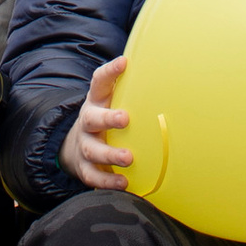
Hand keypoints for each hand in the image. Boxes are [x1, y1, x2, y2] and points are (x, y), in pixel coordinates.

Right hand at [60, 54, 132, 188]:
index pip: (99, 82)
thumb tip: (168, 73)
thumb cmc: (106, 119)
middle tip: (125, 119)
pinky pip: (93, 176)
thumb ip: (133, 90)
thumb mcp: (112, 101)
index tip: (124, 62)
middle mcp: (88, 122)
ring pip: (93, 150)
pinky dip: (108, 182)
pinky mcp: (85, 168)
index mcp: (96, 102)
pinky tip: (124, 183)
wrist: (76, 146)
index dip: (110, 71)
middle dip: (108, 119)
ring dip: (110, 154)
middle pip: (91, 118)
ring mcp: (84, 146)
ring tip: (128, 158)